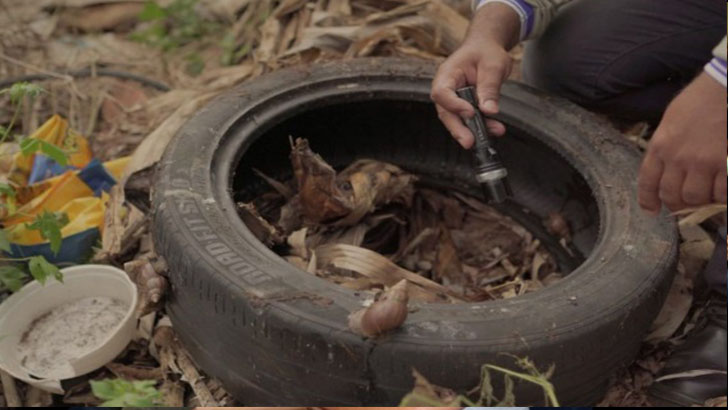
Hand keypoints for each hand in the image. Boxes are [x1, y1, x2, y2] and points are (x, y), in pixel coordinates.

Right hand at [430, 3, 520, 148]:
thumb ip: (490, 88)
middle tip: (470, 142)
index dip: (454, 105)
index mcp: (447, 74)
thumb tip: (489, 110)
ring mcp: (453, 99)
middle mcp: (446, 89)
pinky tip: (494, 128)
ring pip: (457, 119)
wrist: (487, 48)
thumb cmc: (486, 51)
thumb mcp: (493, 66)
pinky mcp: (463, 106)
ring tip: (490, 135)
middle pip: (446, 112)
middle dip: (458, 129)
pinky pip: (468, 119)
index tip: (471, 112)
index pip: (442, 93)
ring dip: (472, 130)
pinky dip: (481, 126)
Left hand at [638, 72, 726, 213]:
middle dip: (678, 203)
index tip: (652, 210)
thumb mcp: (671, 121)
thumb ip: (666, 145)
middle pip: (672, 195)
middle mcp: (678, 158)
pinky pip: (723, 193)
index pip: (648, 181)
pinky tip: (725, 188)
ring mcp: (704, 162)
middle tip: (687, 202)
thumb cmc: (701, 99)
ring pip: (697, 197)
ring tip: (709, 192)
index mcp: (660, 145)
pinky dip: (724, 196)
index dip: (648, 199)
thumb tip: (667, 169)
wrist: (727, 87)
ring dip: (703, 200)